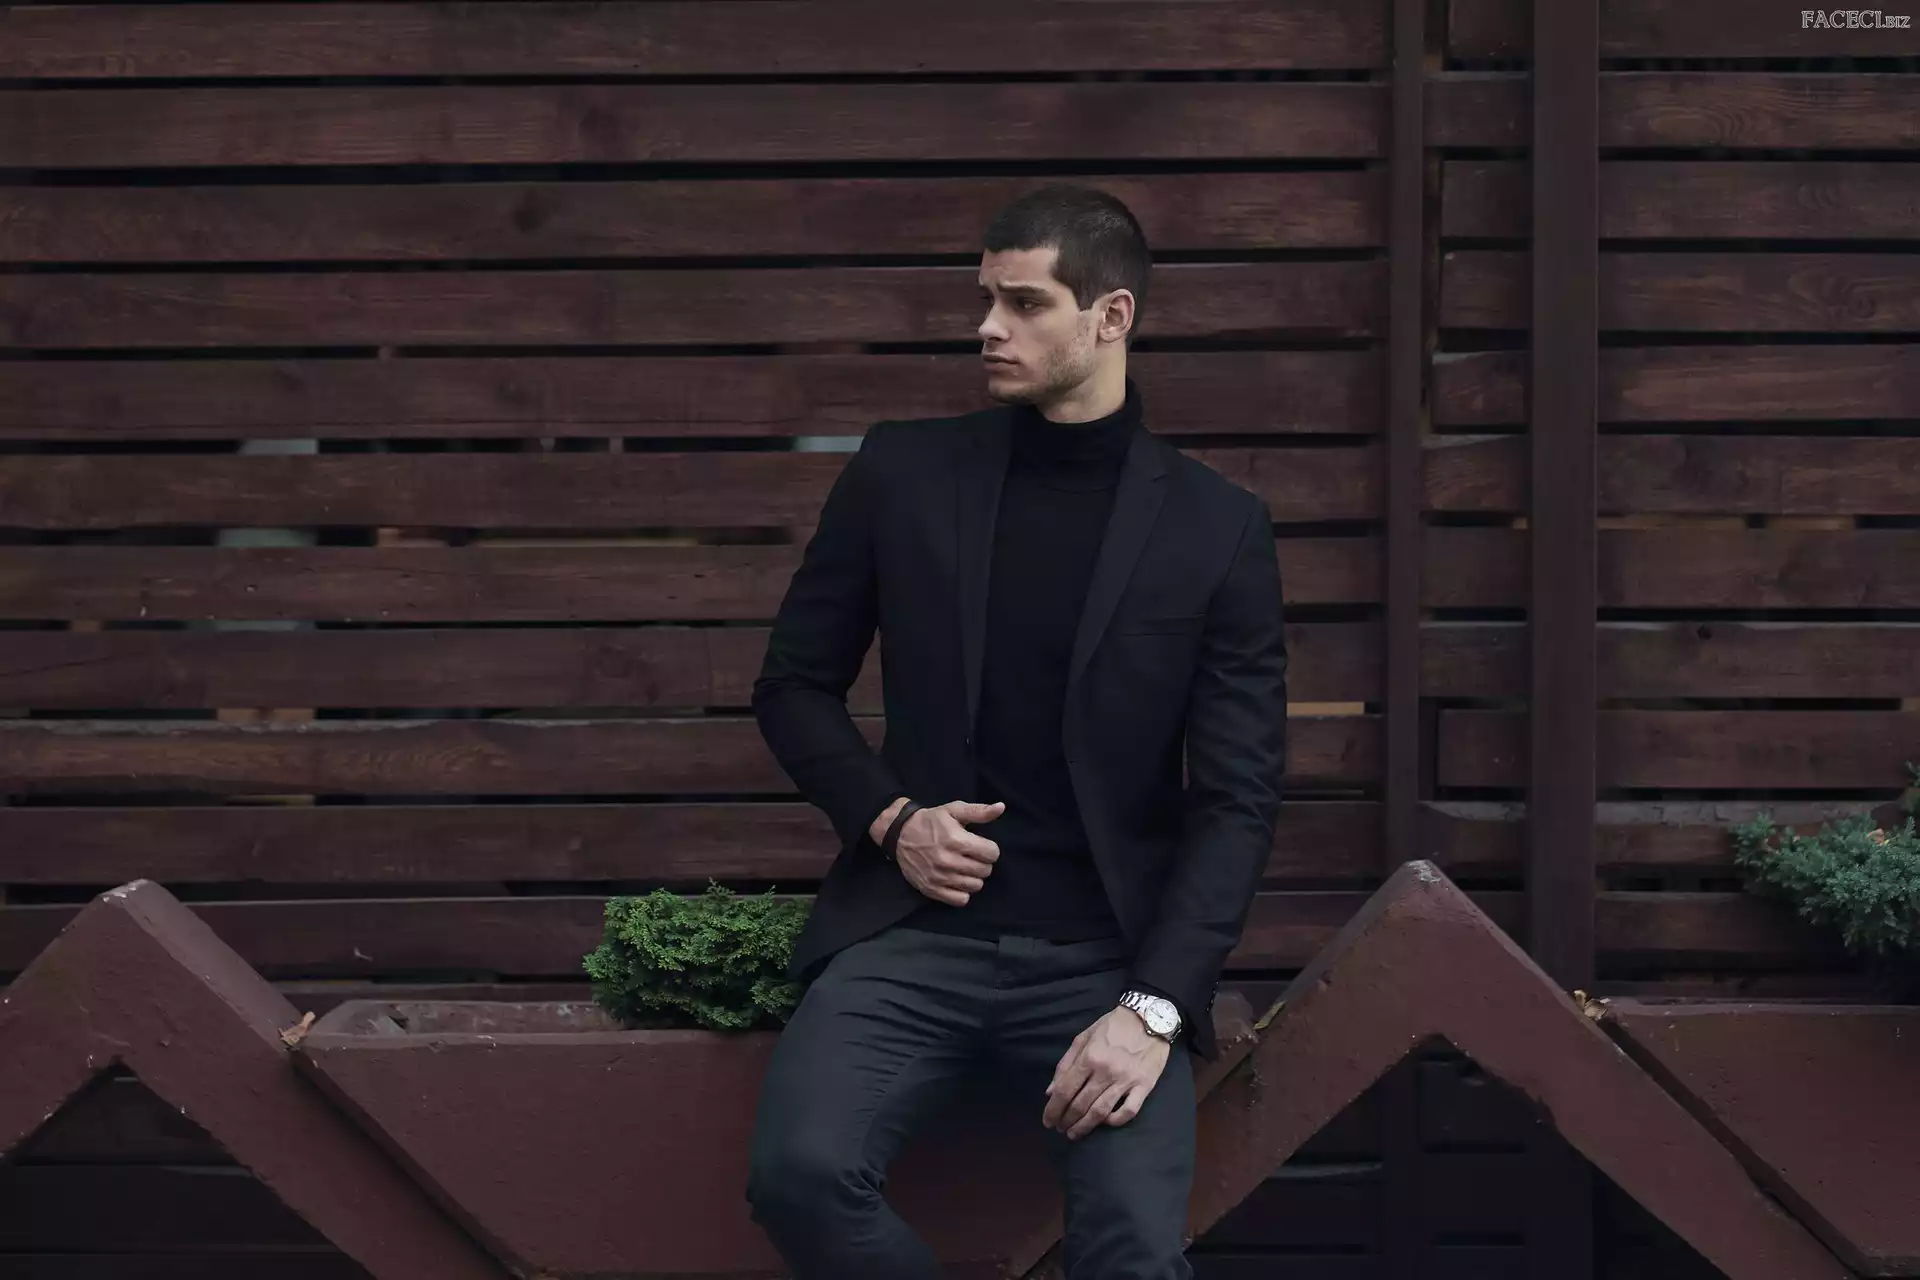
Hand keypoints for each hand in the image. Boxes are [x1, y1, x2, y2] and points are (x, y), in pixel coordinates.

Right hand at [873, 799, 1003, 906]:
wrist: (899, 834)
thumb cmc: (930, 821)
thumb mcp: (954, 810)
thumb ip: (979, 811)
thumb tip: (1001, 807)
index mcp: (956, 840)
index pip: (992, 854)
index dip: (990, 849)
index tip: (981, 846)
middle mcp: (949, 861)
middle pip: (985, 871)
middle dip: (983, 863)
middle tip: (972, 857)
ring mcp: (940, 878)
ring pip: (975, 886)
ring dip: (973, 877)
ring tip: (965, 868)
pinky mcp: (932, 890)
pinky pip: (960, 900)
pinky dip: (962, 892)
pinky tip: (957, 881)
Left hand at [1042, 1006, 1169, 1140]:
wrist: (1149, 1017)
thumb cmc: (1112, 1026)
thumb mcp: (1083, 1037)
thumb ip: (1065, 1064)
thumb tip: (1050, 1091)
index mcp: (1089, 1057)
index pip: (1064, 1090)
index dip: (1052, 1109)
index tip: (1048, 1121)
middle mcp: (1105, 1071)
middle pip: (1079, 1104)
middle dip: (1066, 1120)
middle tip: (1060, 1129)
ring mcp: (1125, 1080)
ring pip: (1100, 1112)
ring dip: (1084, 1126)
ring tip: (1074, 1133)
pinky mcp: (1144, 1086)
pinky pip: (1129, 1111)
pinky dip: (1115, 1121)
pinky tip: (1105, 1123)